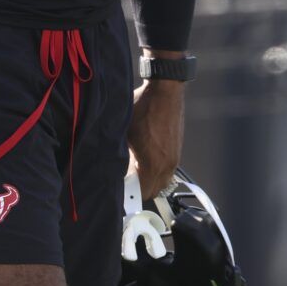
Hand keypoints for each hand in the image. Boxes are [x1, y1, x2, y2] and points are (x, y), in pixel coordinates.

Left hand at [127, 78, 184, 200]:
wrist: (165, 90)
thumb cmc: (142, 107)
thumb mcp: (122, 131)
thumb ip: (117, 153)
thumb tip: (109, 167)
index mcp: (153, 163)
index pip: (143, 193)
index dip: (130, 195)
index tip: (121, 190)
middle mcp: (167, 164)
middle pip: (154, 191)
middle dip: (139, 189)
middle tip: (125, 179)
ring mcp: (174, 158)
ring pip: (162, 181)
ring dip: (149, 179)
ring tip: (134, 167)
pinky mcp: (177, 150)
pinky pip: (167, 169)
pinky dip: (156, 169)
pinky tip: (144, 156)